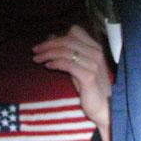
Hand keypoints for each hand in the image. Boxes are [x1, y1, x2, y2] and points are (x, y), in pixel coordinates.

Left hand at [32, 25, 111, 140]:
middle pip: (67, 40)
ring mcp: (94, 64)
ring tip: (37, 59)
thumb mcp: (78, 66)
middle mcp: (96, 53)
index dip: (57, 36)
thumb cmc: (90, 88)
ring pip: (65, 51)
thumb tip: (52, 37)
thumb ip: (68, 53)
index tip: (44, 45)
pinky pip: (67, 64)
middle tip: (35, 50)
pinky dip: (55, 63)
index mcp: (95, 48)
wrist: (105, 108)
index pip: (75, 31)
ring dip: (48, 54)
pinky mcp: (89, 76)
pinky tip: (48, 66)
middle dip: (48, 44)